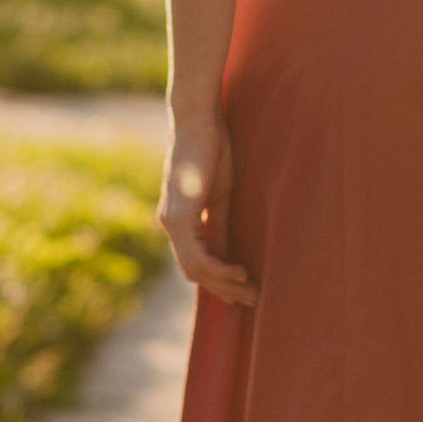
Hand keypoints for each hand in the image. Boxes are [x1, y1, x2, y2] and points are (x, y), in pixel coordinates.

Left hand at [160, 112, 255, 306]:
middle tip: (253, 301)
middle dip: (225, 290)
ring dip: (224, 284)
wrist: (198, 121)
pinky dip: (218, 269)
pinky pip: (197, 256)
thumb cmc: (211, 151)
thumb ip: (218, 226)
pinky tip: (239, 271)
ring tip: (251, 290)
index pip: (195, 263)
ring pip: (195, 270)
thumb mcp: (219, 196)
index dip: (218, 282)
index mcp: (178, 219)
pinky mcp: (180, 215)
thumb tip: (226, 256)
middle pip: (195, 273)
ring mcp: (171, 221)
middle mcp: (169, 223)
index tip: (243, 293)